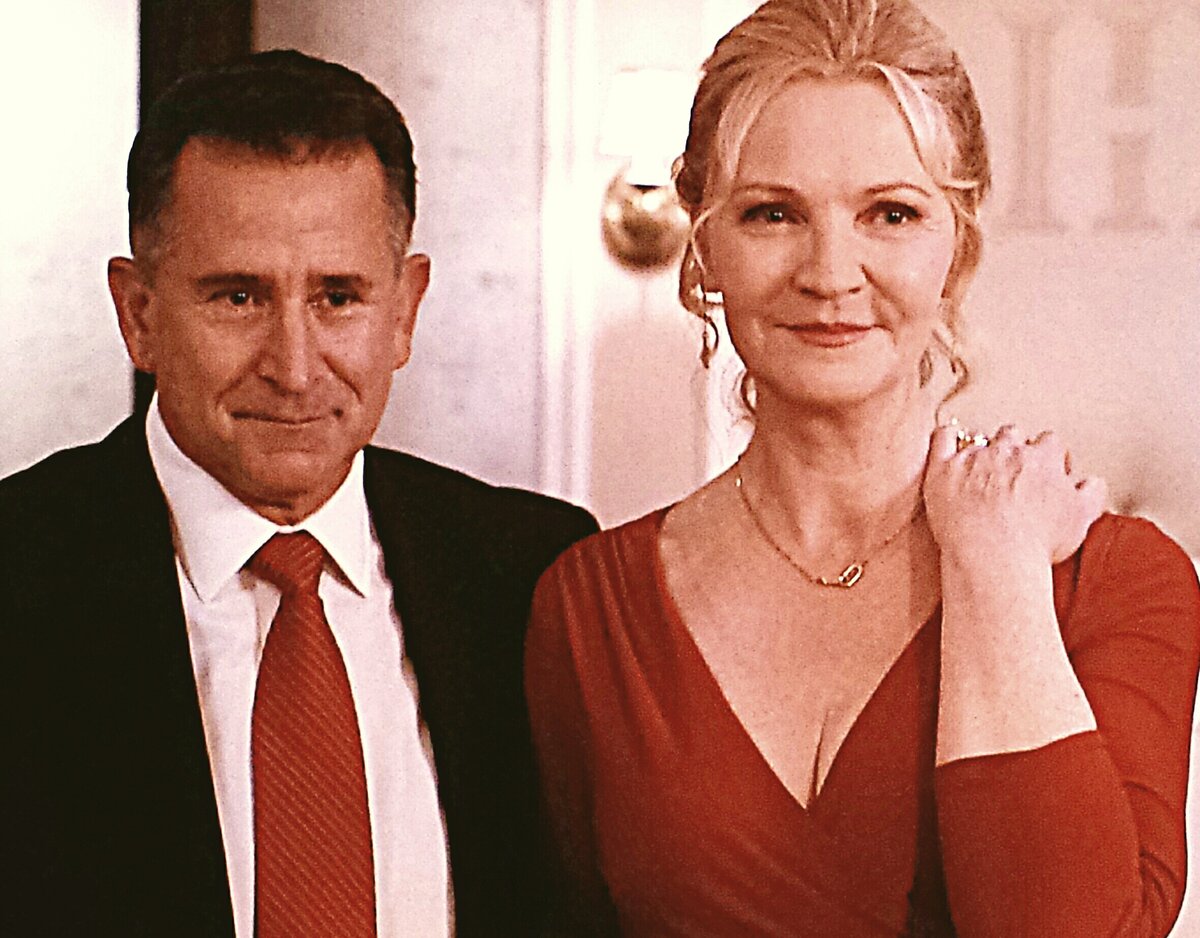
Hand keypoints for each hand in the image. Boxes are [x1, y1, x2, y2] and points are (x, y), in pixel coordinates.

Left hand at [923, 424, 1106, 566]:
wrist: (996, 558)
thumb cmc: (1038, 544)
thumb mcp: (1081, 518)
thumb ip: (1091, 493)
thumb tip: (1091, 481)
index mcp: (1043, 459)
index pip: (1050, 443)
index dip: (1049, 456)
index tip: (1046, 471)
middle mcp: (1008, 451)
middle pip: (1013, 435)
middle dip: (1014, 449)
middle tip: (1013, 473)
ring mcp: (973, 459)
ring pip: (981, 438)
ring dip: (984, 448)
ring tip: (982, 467)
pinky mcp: (943, 470)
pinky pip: (942, 439)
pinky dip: (946, 438)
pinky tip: (949, 442)